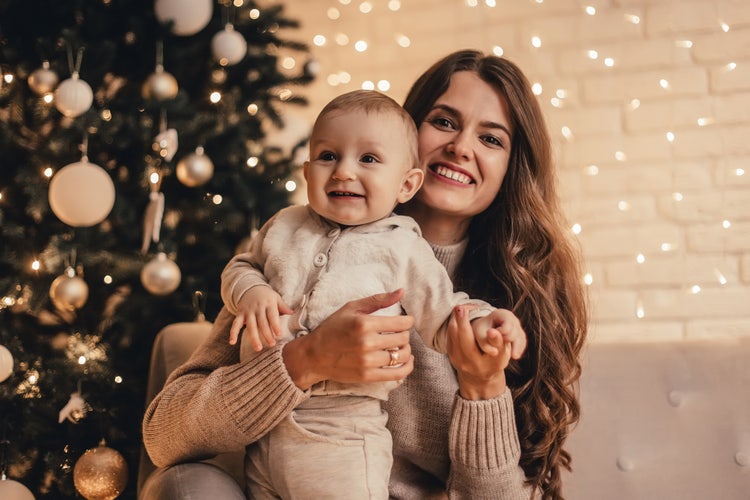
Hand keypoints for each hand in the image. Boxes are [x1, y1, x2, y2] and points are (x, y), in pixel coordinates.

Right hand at [229, 285, 292, 350]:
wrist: (250, 287)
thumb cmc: (266, 295)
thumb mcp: (276, 298)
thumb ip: (283, 307)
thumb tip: (293, 313)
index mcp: (268, 304)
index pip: (272, 316)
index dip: (275, 325)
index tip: (279, 334)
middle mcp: (257, 308)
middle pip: (262, 323)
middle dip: (267, 334)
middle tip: (271, 345)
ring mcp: (248, 312)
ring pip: (250, 326)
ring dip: (253, 337)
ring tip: (258, 348)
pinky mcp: (239, 314)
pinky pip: (235, 324)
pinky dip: (233, 333)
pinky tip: (232, 342)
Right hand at [282, 289, 414, 389]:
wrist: (313, 355)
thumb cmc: (333, 328)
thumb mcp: (352, 308)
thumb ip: (378, 300)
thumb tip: (402, 291)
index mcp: (364, 323)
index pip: (401, 323)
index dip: (408, 321)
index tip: (406, 322)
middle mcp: (367, 343)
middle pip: (403, 339)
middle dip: (404, 334)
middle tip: (398, 333)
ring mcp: (367, 362)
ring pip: (402, 356)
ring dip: (406, 350)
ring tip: (400, 346)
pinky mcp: (367, 376)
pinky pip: (397, 374)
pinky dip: (407, 367)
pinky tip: (407, 361)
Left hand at [447, 306, 525, 399]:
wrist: (479, 377)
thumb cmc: (494, 361)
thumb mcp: (502, 354)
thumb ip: (499, 342)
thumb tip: (493, 331)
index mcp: (486, 364)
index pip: (489, 350)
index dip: (491, 339)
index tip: (491, 329)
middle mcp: (470, 363)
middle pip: (464, 341)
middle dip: (462, 323)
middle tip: (462, 307)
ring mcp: (457, 360)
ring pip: (453, 335)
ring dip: (456, 320)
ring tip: (462, 307)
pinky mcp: (450, 354)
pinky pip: (450, 335)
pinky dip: (454, 323)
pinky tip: (459, 316)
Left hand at [471, 308, 526, 358]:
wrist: (483, 329)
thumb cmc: (481, 329)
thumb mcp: (479, 334)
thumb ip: (485, 342)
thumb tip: (495, 353)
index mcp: (502, 314)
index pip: (506, 325)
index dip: (502, 334)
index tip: (493, 337)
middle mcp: (512, 319)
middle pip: (514, 332)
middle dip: (508, 339)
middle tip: (500, 347)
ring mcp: (517, 327)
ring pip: (520, 338)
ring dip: (517, 347)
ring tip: (514, 356)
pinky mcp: (519, 335)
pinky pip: (521, 342)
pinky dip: (519, 349)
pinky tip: (516, 356)